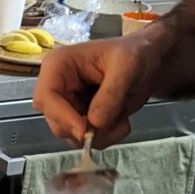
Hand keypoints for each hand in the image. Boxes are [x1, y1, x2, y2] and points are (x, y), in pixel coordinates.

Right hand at [33, 36, 163, 147]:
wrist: (148, 62)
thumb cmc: (135, 53)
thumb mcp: (127, 66)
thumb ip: (111, 93)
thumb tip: (95, 122)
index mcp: (59, 65)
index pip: (46, 97)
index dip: (62, 117)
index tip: (85, 130)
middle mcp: (58, 87)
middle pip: (56, 122)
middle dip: (86, 128)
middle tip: (113, 121)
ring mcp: (69, 105)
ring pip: (72, 135)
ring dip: (101, 134)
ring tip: (122, 116)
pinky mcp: (80, 118)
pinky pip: (87, 139)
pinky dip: (107, 136)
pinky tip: (120, 120)